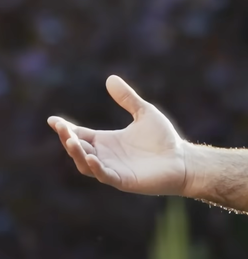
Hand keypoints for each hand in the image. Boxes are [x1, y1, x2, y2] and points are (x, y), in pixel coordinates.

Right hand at [47, 75, 189, 196]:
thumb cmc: (164, 139)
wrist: (183, 160)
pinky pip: (105, 176)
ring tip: (71, 141)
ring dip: (77, 153)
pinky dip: (96, 168)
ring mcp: (113, 169)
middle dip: (68, 139)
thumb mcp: (144, 113)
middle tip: (62, 128)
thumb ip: (128, 98)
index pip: (80, 134)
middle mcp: (106, 156)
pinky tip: (92, 158)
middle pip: (78, 149)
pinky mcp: (124, 180)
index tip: (53, 120)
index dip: (65, 128)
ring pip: (86, 164)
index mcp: (106, 141)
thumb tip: (110, 78)